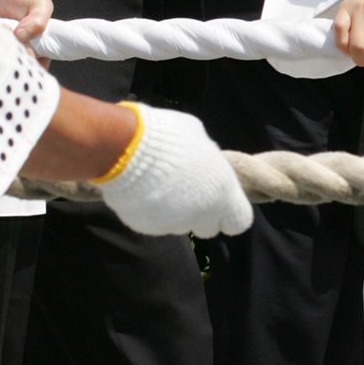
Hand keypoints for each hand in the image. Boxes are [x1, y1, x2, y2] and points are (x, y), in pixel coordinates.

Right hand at [95, 105, 252, 238]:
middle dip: (199, 214)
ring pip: (178, 224)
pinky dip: (149, 208)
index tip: (219, 203)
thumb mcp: (197, 137)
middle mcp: (200, 215)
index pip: (239, 221)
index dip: (229, 213)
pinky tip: (141, 188)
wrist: (124, 148)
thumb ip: (207, 156)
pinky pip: (152, 220)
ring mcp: (172, 224)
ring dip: (173, 210)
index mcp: (222, 193)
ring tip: (158, 182)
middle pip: (207, 227)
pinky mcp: (145, 226)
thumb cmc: (168, 136)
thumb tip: (205, 159)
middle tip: (185, 190)